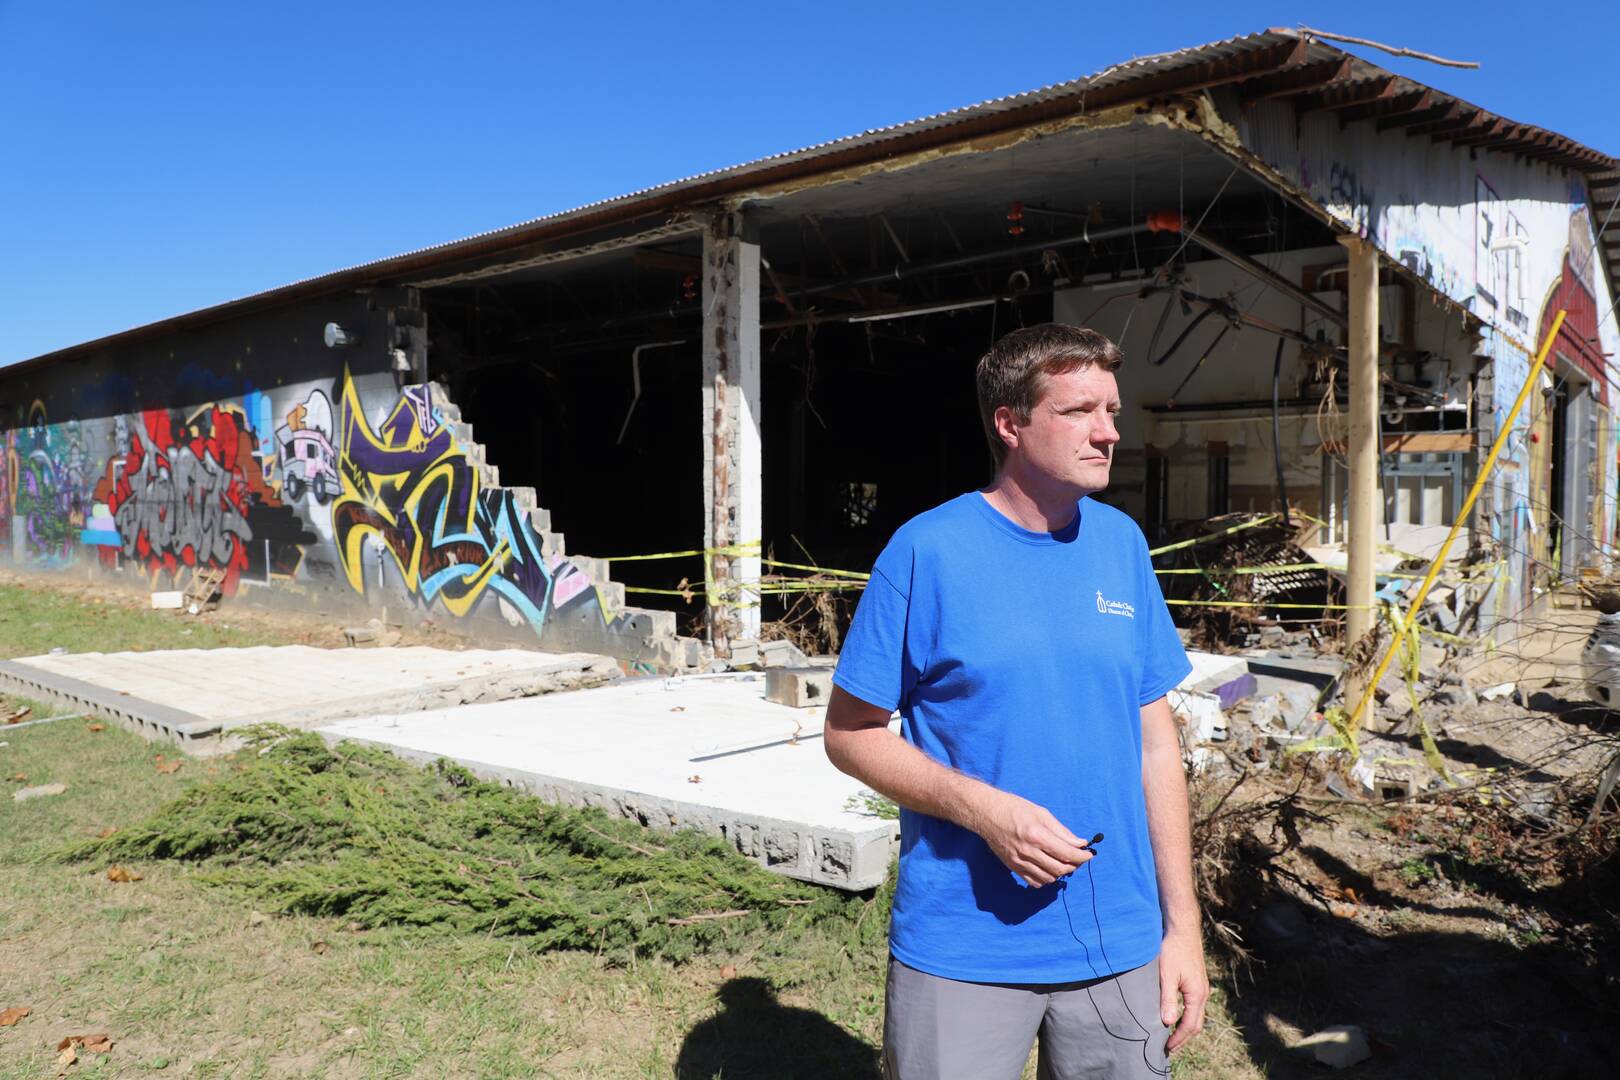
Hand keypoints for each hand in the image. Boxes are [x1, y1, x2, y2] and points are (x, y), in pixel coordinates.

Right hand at [972, 789, 1091, 886]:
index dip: (1083, 856)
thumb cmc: (1014, 808)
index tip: (1089, 854)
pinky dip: (1046, 879)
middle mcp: (1028, 851)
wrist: (986, 813)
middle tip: (1078, 857)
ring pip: (1049, 878)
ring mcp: (1019, 862)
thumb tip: (1080, 843)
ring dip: (1061, 873)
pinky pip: (1034, 882)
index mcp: (1037, 835)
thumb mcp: (1041, 813)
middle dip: (1074, 865)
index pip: (1067, 854)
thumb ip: (1062, 831)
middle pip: (1060, 869)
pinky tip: (1048, 868)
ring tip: (1063, 862)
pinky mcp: (1013, 867)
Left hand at [1159, 926, 1207, 1052]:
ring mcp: (1201, 987)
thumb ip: (1167, 999)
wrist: (1183, 929)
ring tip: (1172, 1036)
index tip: (1167, 1048)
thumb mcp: (1166, 975)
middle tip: (1170, 1048)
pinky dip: (1187, 1016)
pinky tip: (1176, 1016)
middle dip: (1183, 1038)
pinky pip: (1195, 1006)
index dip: (1178, 1039)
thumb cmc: (1173, 950)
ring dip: (1185, 1028)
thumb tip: (1167, 1023)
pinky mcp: (1197, 981)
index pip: (1189, 1025)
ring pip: (1196, 1015)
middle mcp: (1203, 993)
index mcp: (1197, 995)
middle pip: (1196, 1024)